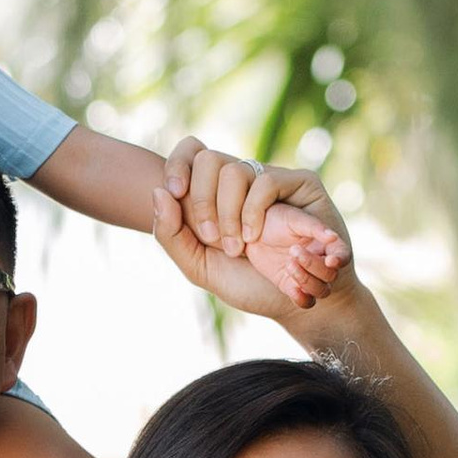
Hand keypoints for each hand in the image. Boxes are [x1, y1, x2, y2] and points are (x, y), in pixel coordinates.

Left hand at [155, 144, 354, 327]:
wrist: (294, 304)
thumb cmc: (248, 285)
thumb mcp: (199, 268)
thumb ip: (171, 235)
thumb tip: (158, 191)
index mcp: (214, 195)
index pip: (191, 153)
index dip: (176, 164)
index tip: (174, 192)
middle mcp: (242, 183)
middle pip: (208, 159)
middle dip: (202, 201)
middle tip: (212, 238)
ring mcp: (270, 181)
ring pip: (234, 169)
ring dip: (229, 215)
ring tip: (241, 247)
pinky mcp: (299, 183)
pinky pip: (265, 181)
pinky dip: (253, 213)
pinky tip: (257, 238)